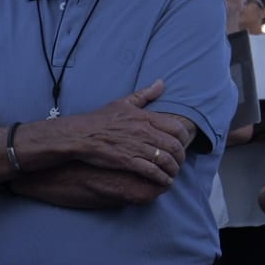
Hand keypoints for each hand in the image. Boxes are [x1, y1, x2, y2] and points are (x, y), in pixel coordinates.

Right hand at [51, 80, 187, 185]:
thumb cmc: (99, 119)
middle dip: (181, 157)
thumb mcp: (122, 103)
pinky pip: (152, 171)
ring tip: (172, 173)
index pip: (177, 128)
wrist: (80, 135)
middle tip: (179, 162)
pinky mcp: (128, 161)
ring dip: (173, 169)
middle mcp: (143, 132)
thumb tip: (160, 83)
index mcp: (144, 117)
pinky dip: (161, 178)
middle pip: (174, 146)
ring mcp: (136, 147)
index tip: (183, 145)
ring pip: (165, 160)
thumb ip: (144, 94)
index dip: (184, 139)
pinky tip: (164, 181)